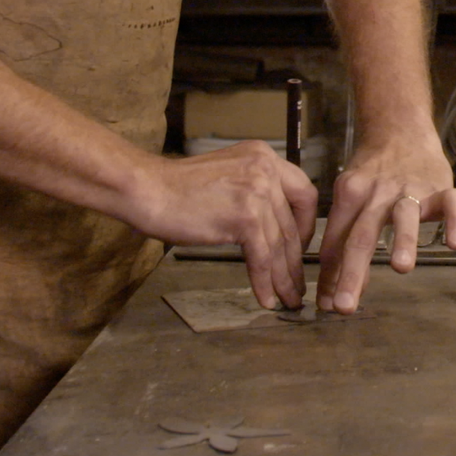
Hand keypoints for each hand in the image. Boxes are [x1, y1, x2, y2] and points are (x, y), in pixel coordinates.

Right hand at [121, 142, 317, 310]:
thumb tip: (274, 225)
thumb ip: (255, 189)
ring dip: (284, 278)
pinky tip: (266, 299)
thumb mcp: (229, 174)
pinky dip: (264, 282)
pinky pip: (261, 257)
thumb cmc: (179, 188)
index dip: (307, 225)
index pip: (304, 193)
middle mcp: (266, 170)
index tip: (300, 247)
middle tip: (298, 284)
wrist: (148, 190)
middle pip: (292, 224)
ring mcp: (256, 193)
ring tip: (288, 299)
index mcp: (264, 156)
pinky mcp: (243, 217)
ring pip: (279, 245)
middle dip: (295, 261)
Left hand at [315, 134, 455, 313]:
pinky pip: (450, 203)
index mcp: (349, 195)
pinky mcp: (440, 186)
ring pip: (405, 215)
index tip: (326, 307)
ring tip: (401, 269)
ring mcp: (410, 188)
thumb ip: (342, 244)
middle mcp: (377, 193)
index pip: (337, 240)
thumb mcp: (349, 200)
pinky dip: (454, 221)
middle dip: (352, 272)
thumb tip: (329, 293)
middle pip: (362, 234)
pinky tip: (455, 243)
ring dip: (403, 241)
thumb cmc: (371, 174)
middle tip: (345, 306)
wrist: (399, 129)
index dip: (330, 275)